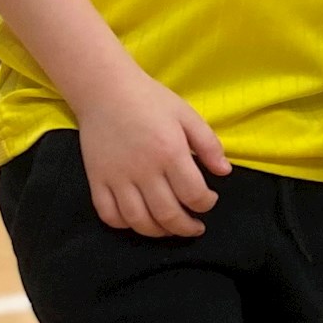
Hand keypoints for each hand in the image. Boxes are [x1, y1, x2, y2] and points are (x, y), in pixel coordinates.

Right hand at [74, 68, 230, 237]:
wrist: (105, 89)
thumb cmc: (149, 100)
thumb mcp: (187, 115)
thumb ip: (209, 144)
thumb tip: (225, 172)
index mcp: (170, 152)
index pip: (193, 195)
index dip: (206, 204)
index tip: (209, 201)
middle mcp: (143, 170)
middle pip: (168, 215)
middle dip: (186, 227)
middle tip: (195, 227)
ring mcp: (117, 177)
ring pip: (139, 221)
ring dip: (158, 232)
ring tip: (170, 228)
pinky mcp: (97, 179)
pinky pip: (109, 214)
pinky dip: (124, 225)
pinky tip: (138, 220)